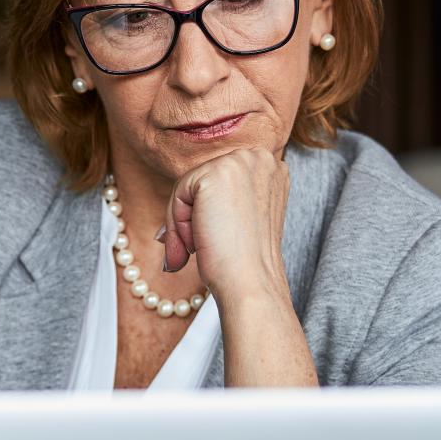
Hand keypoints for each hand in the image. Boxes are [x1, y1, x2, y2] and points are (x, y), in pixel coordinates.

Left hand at [159, 148, 290, 304]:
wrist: (251, 282)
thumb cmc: (246, 261)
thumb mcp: (240, 219)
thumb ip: (221, 201)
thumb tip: (170, 222)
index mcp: (270, 168)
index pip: (220, 181)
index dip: (205, 212)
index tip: (203, 243)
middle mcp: (260, 157)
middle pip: (203, 179)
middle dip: (192, 216)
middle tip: (194, 250)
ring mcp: (241, 161)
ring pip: (189, 186)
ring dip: (184, 222)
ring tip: (197, 249)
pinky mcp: (218, 171)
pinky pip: (180, 192)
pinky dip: (179, 223)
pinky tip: (197, 244)